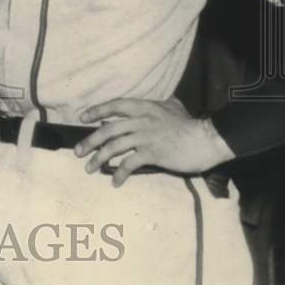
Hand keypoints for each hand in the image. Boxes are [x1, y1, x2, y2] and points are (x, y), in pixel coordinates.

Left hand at [74, 97, 234, 186]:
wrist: (206, 139)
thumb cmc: (189, 125)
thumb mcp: (172, 108)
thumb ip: (159, 106)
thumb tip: (158, 102)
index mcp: (143, 107)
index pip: (114, 105)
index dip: (96, 110)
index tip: (83, 118)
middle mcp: (141, 120)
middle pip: (108, 130)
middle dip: (90, 142)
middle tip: (79, 152)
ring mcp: (145, 137)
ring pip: (114, 147)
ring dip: (99, 159)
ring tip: (90, 169)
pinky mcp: (152, 153)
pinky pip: (129, 164)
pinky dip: (119, 174)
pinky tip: (116, 182)